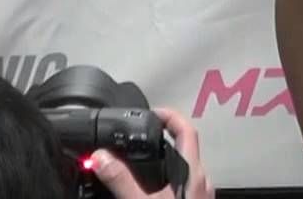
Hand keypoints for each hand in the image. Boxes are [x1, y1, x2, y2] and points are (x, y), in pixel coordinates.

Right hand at [91, 108, 214, 198]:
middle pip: (186, 148)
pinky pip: (182, 187)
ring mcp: (200, 195)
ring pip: (183, 169)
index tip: (151, 112)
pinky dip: (165, 181)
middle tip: (139, 137)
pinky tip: (148, 191)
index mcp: (192, 173)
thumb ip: (121, 181)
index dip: (171, 116)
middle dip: (162, 140)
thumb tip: (101, 158)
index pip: (187, 131)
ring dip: (163, 162)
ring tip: (138, 162)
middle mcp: (200, 181)